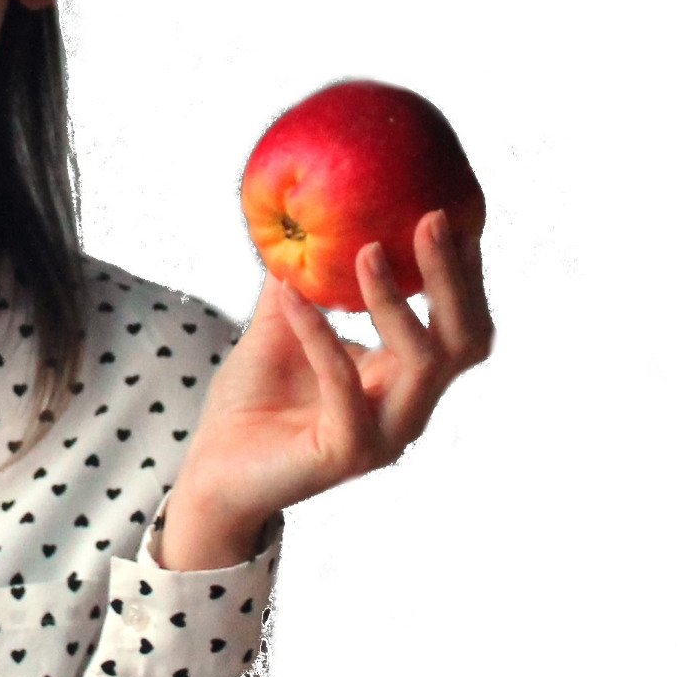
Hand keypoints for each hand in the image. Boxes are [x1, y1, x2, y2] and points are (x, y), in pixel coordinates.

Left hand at [158, 211, 493, 569]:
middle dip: (454, 277)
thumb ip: (303, 274)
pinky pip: (346, 386)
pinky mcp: (347, 455)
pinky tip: (288, 293)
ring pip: (423, 363)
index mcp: (405, 376)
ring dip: (397, 301)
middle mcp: (409, 407)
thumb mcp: (281, 322)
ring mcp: (385, 436)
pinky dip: (319, 334)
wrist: (212, 471)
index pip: (461, 321)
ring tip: (365, 249)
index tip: (449, 205)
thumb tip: (309, 207)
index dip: (464, 269)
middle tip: (432, 217)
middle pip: (465, 341)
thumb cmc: (251, 400)